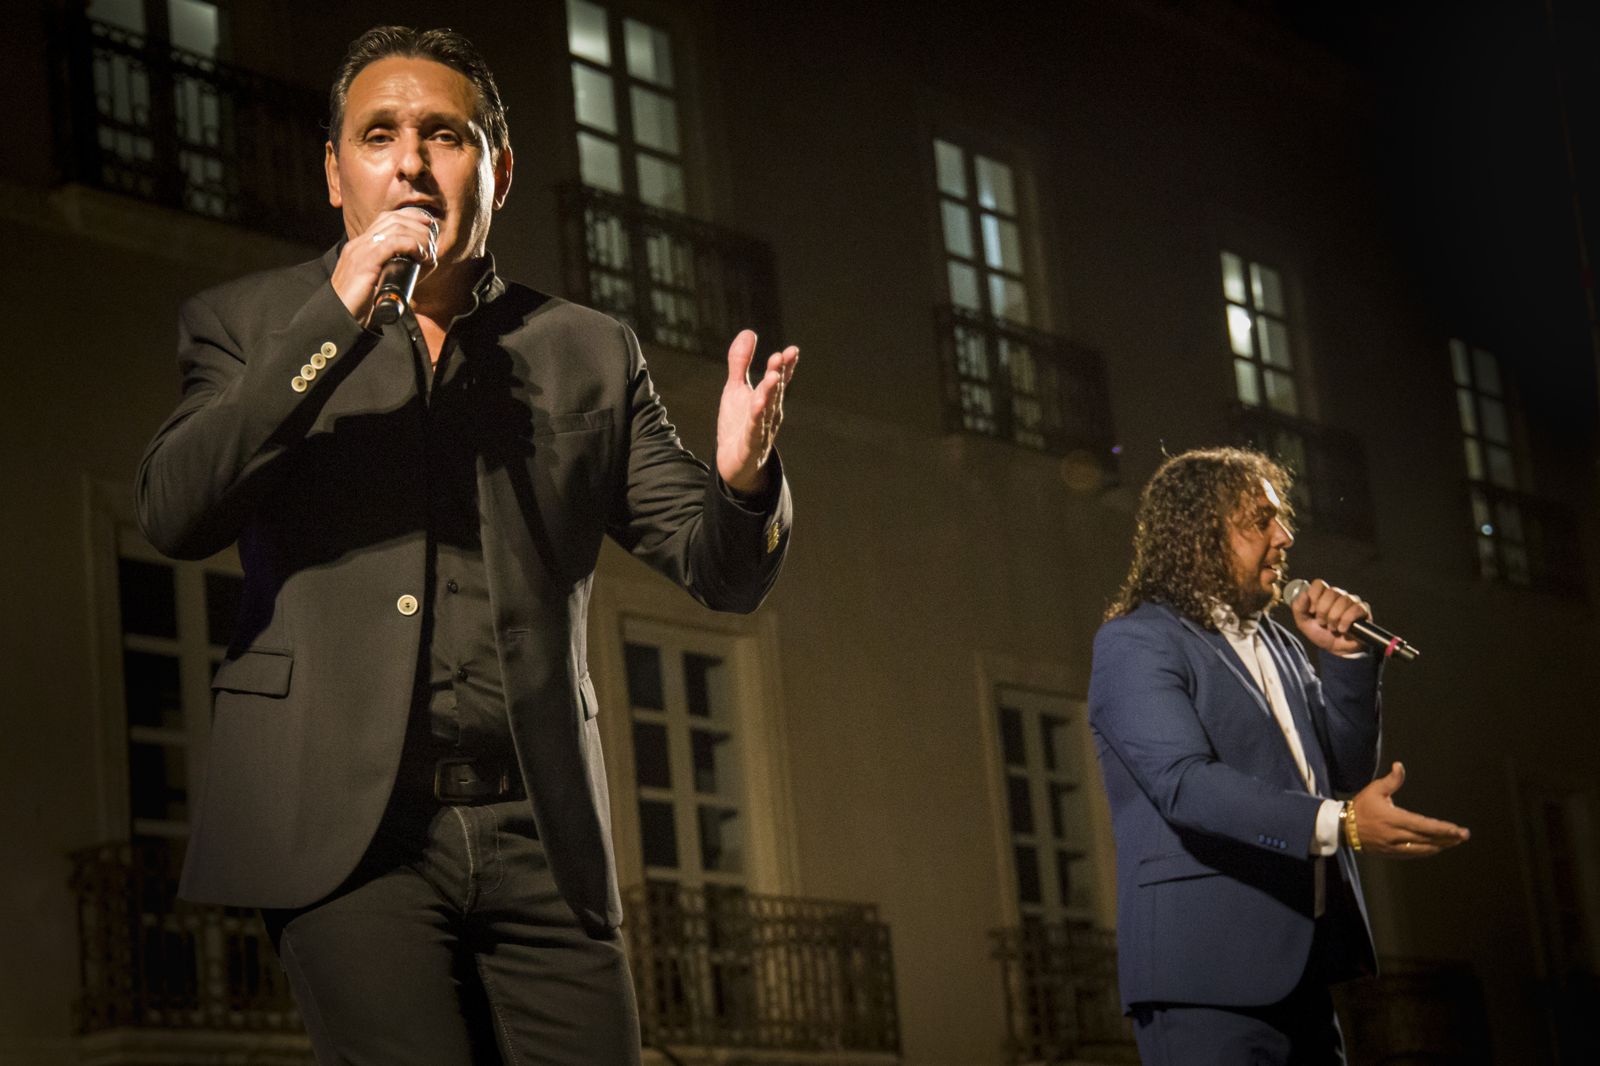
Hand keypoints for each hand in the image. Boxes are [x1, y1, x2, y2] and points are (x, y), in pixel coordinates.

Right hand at [329, 207, 438, 319]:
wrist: (338, 317)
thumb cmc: (358, 306)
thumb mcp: (375, 282)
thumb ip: (389, 271)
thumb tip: (416, 268)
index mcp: (359, 246)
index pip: (385, 219)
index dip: (409, 217)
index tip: (427, 226)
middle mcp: (359, 244)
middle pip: (393, 219)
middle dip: (418, 226)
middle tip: (432, 241)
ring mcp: (360, 251)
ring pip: (396, 228)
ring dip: (419, 237)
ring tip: (429, 253)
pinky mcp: (365, 262)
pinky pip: (394, 243)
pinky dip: (413, 246)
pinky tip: (422, 256)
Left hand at [715, 329, 797, 494]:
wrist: (734, 463)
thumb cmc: (738, 423)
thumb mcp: (735, 389)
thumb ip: (740, 362)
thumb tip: (749, 331)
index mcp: (768, 398)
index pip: (779, 379)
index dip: (786, 366)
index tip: (792, 350)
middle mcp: (769, 413)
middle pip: (775, 391)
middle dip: (778, 374)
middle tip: (780, 357)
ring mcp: (761, 430)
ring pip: (766, 410)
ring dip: (770, 393)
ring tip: (772, 377)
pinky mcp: (749, 447)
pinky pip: (753, 432)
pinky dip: (756, 420)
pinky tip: (756, 406)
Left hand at [1290, 578, 1370, 654]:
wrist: (1335, 649)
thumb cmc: (1320, 633)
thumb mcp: (1303, 623)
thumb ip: (1299, 608)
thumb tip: (1304, 594)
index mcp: (1323, 595)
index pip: (1319, 584)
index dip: (1314, 597)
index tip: (1311, 611)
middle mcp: (1338, 595)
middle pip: (1331, 592)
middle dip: (1323, 611)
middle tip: (1322, 623)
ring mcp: (1351, 601)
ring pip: (1343, 601)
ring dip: (1334, 618)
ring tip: (1332, 628)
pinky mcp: (1362, 610)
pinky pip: (1356, 609)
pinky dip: (1346, 621)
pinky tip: (1342, 629)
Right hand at [1350, 762, 1469, 857]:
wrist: (1343, 827)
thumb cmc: (1361, 806)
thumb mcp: (1374, 790)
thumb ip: (1391, 780)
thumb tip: (1400, 765)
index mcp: (1394, 818)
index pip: (1424, 825)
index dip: (1443, 828)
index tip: (1458, 829)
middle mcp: (1396, 835)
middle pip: (1427, 839)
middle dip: (1447, 838)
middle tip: (1463, 836)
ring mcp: (1393, 846)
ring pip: (1422, 849)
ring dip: (1440, 846)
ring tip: (1453, 842)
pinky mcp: (1390, 853)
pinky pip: (1413, 854)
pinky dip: (1426, 851)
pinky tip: (1435, 848)